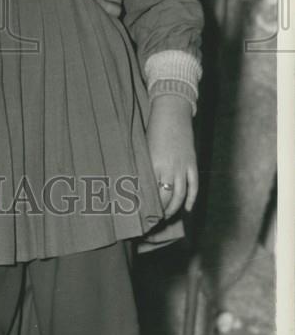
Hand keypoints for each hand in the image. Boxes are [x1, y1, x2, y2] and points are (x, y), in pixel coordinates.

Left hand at [146, 95, 197, 217]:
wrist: (172, 113)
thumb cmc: (153, 129)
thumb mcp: (144, 148)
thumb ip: (145, 167)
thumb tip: (141, 187)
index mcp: (153, 164)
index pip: (151, 193)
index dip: (148, 207)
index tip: (143, 216)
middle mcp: (169, 167)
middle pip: (166, 198)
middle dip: (161, 212)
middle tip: (154, 221)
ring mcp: (183, 166)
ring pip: (180, 195)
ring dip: (174, 209)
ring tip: (168, 217)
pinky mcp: (192, 164)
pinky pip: (194, 186)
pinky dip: (191, 199)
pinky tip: (187, 209)